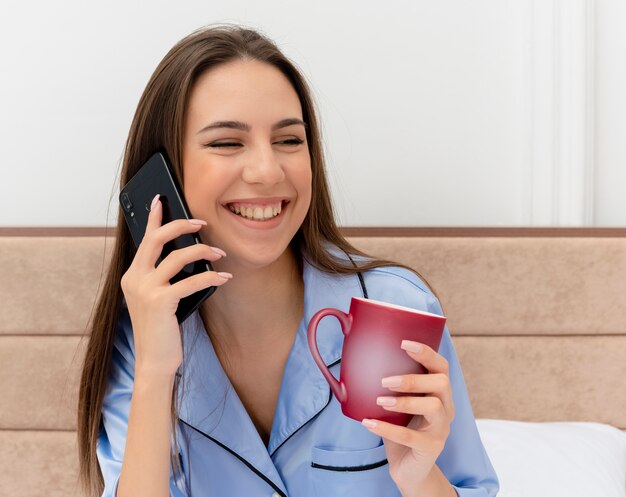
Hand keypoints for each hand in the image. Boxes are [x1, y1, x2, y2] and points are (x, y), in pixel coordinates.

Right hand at [120, 194, 231, 377]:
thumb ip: (164, 277)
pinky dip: (211, 277)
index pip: (144, 239)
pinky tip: (224, 276)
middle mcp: (134, 278)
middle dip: (181, 225)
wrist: (154, 361)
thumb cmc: (162, 329)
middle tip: (202, 222)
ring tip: (220, 254)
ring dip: (203, 251)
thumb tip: (189, 254)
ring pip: (177, 257)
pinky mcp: (160, 302)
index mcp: (132, 275)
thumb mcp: (159, 298)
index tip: (162, 200)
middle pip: (157, 239)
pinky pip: (191, 281)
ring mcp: (145, 290)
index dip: (154, 218)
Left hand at [361, 340, 455, 496]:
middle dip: (414, 378)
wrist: (409, 470)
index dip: (427, 353)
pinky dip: (387, 428)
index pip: (441, 367)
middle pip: (442, 383)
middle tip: (386, 380)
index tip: (404, 343)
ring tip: (380, 400)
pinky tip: (368, 423)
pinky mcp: (431, 449)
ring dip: (404, 401)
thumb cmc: (401, 430)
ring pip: (433, 407)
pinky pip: (411, 436)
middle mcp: (446, 409)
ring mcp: (441, 430)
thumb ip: (388, 387)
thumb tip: (357, 362)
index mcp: (439, 394)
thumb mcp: (396, 405)